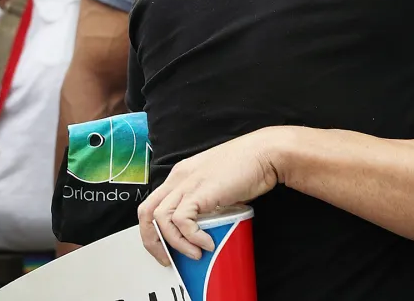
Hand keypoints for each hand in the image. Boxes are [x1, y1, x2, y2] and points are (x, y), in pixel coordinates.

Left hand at [138, 129, 281, 265]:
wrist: (265, 154)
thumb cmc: (249, 167)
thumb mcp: (217, 185)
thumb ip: (207, 202)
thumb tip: (205, 228)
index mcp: (181, 175)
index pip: (153, 204)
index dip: (154, 230)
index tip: (166, 248)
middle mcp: (179, 178)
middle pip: (147, 212)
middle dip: (153, 241)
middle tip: (168, 259)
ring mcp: (188, 183)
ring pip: (161, 218)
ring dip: (175, 243)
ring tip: (195, 253)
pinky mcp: (200, 191)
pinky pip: (182, 220)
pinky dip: (191, 237)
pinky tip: (207, 243)